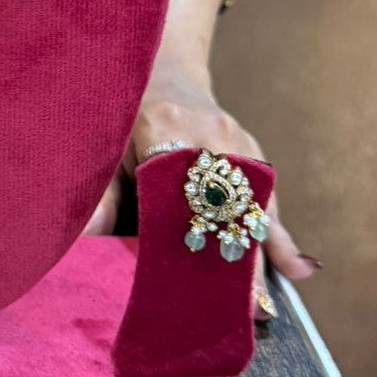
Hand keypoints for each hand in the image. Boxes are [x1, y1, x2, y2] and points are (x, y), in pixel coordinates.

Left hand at [83, 58, 320, 317]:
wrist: (162, 71)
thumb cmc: (124, 116)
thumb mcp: (105, 147)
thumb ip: (100, 195)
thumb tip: (79, 238)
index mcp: (164, 126)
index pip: (176, 190)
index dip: (181, 235)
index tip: (186, 276)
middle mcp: (208, 132)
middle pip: (221, 205)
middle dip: (228, 258)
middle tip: (234, 306)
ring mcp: (236, 140)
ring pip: (250, 204)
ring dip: (257, 255)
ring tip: (261, 304)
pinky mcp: (252, 149)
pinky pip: (267, 197)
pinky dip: (278, 234)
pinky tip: (297, 268)